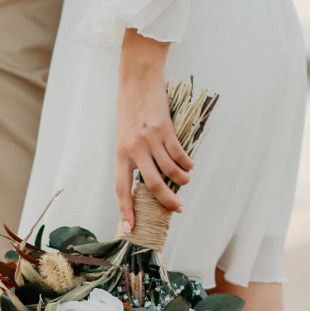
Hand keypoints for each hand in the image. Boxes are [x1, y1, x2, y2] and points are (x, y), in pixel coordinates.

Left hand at [115, 29, 192, 229]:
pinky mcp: (166, 130)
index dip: (125, 210)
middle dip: (167, 201)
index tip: (130, 228)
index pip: (121, 189)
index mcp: (120, 154)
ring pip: (171, 170)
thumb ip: (133, 158)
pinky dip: (187, 163)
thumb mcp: (124, 137)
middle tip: (177, 209)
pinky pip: (180, 154)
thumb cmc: (131, 111)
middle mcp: (134, 149)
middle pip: (152, 185)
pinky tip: (189, 165)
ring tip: (185, 180)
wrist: (138, 82)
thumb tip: (150, 181)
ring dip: (182, 179)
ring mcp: (150, 140)